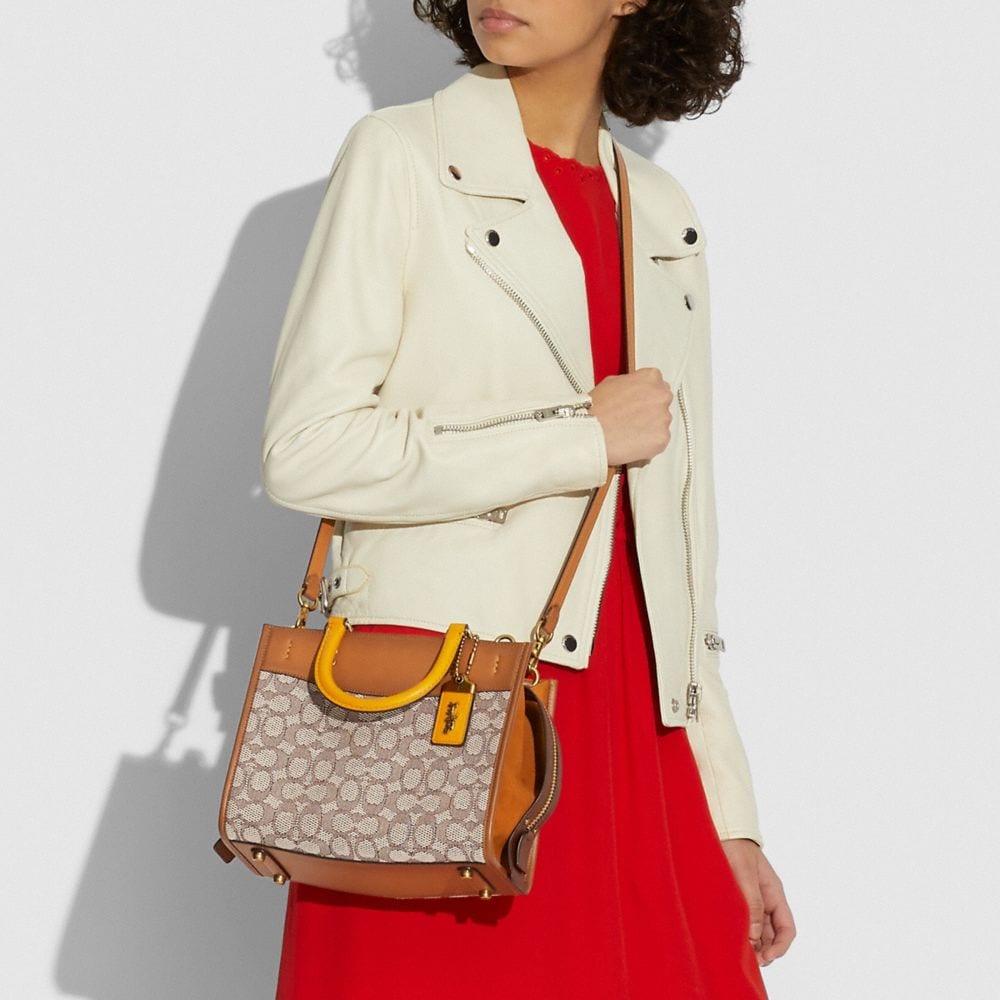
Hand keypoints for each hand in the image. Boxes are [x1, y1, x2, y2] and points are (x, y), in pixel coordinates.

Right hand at [588, 367, 672, 465]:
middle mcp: (661, 395)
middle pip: (662, 403)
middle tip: (632, 419)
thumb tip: (634, 388)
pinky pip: (659, 441)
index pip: (658, 384)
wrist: (590, 434)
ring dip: (650, 427)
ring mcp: (664, 417)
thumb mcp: (611, 383)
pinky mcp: (662, 438)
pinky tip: (632, 441)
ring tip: (629, 431)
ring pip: (661, 423)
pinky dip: (649, 443)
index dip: (646, 395)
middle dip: (651, 411)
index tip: (638, 403)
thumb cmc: (596, 410)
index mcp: (651, 378)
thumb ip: (631, 383)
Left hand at [720, 838, 795, 965]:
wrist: (723, 831)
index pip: (786, 928)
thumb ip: (751, 902)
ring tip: (739, 953)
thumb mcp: (744, 873)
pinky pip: (745, 921)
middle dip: (764, 950)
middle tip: (749, 960)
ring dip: (753, 943)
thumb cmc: (736, 848)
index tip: (766, 958)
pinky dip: (742, 932)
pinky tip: (732, 938)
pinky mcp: (739, 899)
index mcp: (775, 894)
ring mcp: (754, 900)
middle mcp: (767, 900)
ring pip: (758, 930)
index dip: (780, 947)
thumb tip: (754, 935)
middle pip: (772, 934)